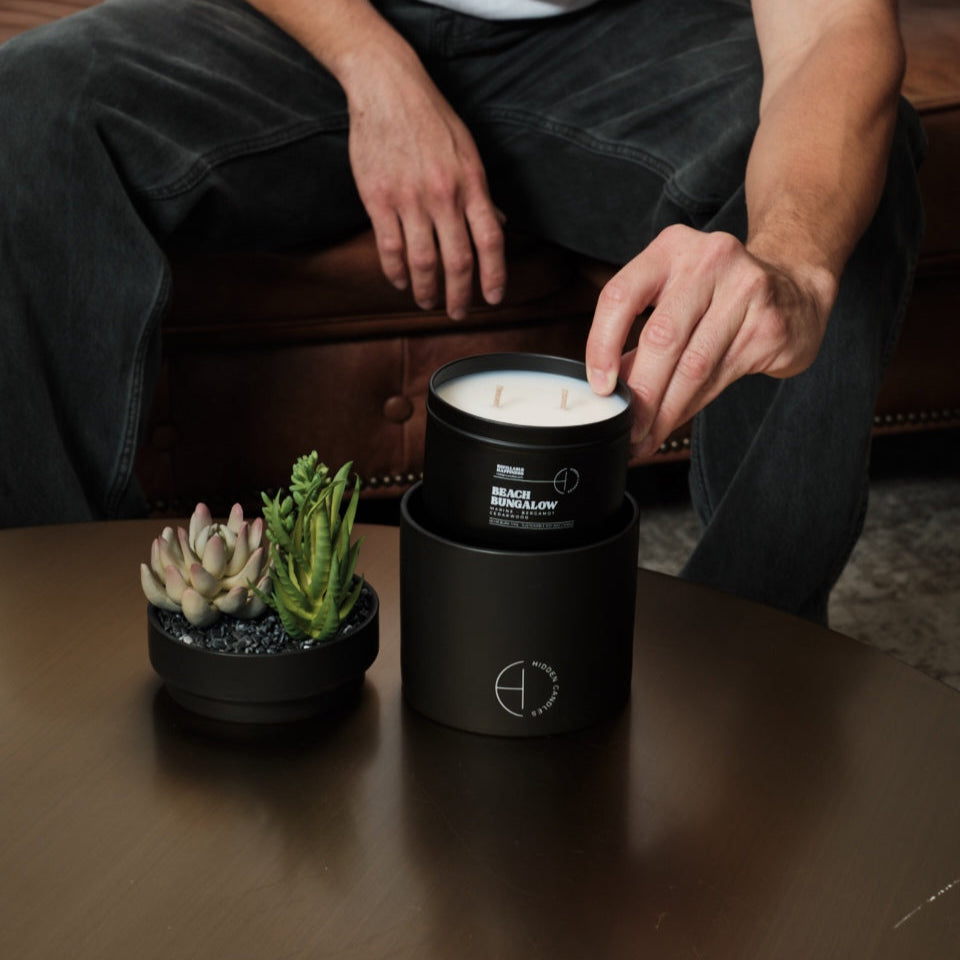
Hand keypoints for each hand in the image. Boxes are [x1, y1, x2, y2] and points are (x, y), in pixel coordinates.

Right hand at [345, 54, 505, 319]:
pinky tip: (401, 282)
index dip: (494, 275)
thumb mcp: (468, 151)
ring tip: (427, 302)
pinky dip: (396, 272)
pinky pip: (389, 247)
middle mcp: (444, 195)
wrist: (387, 88)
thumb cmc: (432, 118)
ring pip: (422, 261)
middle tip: (457, 313)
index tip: (493, 299)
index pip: (490, 240)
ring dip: (426, 290)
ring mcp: (410, 199)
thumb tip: (499, 224)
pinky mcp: (378, 199)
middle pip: (457, 260)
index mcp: (471, 183)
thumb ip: (481, 193)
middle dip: (459, 295)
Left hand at [585, 224, 834, 459]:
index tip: (601, 386)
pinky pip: (720, 376)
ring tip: (647, 435)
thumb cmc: (720, 297)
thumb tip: (610, 389)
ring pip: (693, 365)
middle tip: (627, 426)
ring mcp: (745, 290)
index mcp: (671, 248)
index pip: (620, 295)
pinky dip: (691, 406)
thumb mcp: (675, 297)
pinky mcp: (769, 325)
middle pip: (661, 337)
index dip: (602, 344)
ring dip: (665, 409)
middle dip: (641, 392)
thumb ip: (640, 336)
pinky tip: (675, 421)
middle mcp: (709, 260)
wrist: (796, 289)